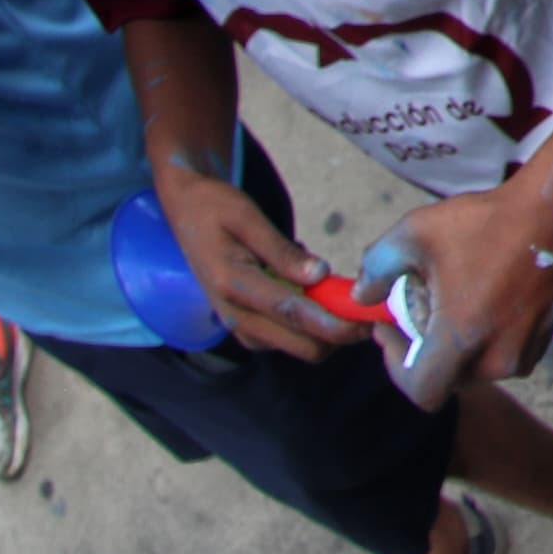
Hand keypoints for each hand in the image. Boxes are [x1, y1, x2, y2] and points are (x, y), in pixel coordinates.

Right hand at [150, 153, 356, 358]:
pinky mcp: (243, 324)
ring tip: (343, 297)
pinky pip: (283, 337)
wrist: (185, 211)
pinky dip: (307, 325)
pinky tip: (315, 295)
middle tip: (367, 311)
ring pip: (294, 345)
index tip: (365, 322)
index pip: (291, 313)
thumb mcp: (247, 217)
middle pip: (298, 344)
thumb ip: (282, 250)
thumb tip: (319, 274)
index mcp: (232, 285)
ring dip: (323, 330)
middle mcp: (233, 314)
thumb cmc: (215, 208)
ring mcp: (236, 324)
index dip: (332, 323)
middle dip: (335, 334)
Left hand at [363, 183, 552, 408]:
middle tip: (419, 304)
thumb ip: (376, 269)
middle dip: (425, 347)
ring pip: (476, 365)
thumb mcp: (415, 232)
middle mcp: (497, 357)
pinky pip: (503, 352)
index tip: (392, 328)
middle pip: (446, 376)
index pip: (420, 392)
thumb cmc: (487, 221)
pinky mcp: (545, 338)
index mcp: (462, 340)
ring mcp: (526, 350)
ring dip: (458, 342)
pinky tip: (485, 293)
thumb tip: (362, 296)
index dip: (396, 366)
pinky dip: (487, 335)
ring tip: (455, 296)